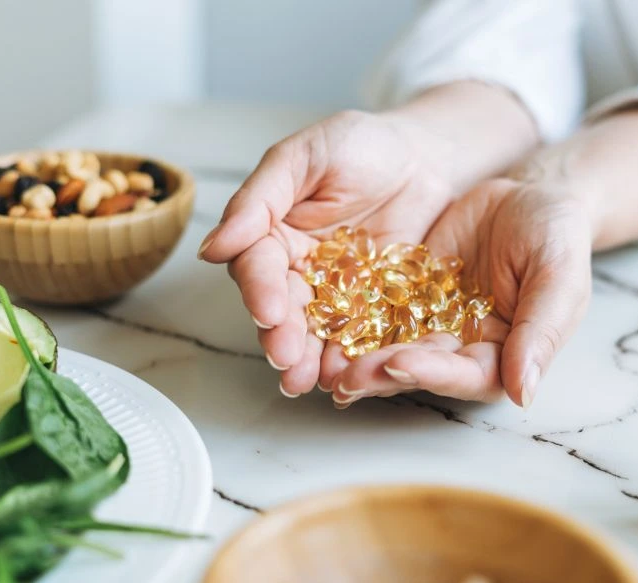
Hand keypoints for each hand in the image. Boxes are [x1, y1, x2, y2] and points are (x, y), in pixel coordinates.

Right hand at [197, 110, 461, 394]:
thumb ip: (260, 198)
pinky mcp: (374, 306)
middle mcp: (299, 269)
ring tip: (309, 382)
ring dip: (310, 358)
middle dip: (282, 335)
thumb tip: (211, 247)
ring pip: (318, 330)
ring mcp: (338, 292)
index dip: (260, 289)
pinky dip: (354, 356)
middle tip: (285, 359)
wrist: (425, 157)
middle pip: (284, 308)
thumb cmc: (361, 145)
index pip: (258, 266)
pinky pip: (362, 334)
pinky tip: (351, 376)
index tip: (268, 311)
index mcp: (273, 233)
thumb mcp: (305, 156)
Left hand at [329, 177, 593, 407]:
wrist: (529, 194)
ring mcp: (430, 322)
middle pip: (419, 369)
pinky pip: (375, 309)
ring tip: (323, 363)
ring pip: (390, 346)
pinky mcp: (406, 294)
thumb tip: (525, 392)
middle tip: (345, 376)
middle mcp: (461, 347)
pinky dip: (350, 318)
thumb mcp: (558, 276)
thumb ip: (542, 331)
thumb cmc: (556, 236)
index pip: (467, 376)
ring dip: (358, 357)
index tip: (400, 364)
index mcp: (503, 355)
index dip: (433, 373)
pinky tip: (322, 321)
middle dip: (382, 373)